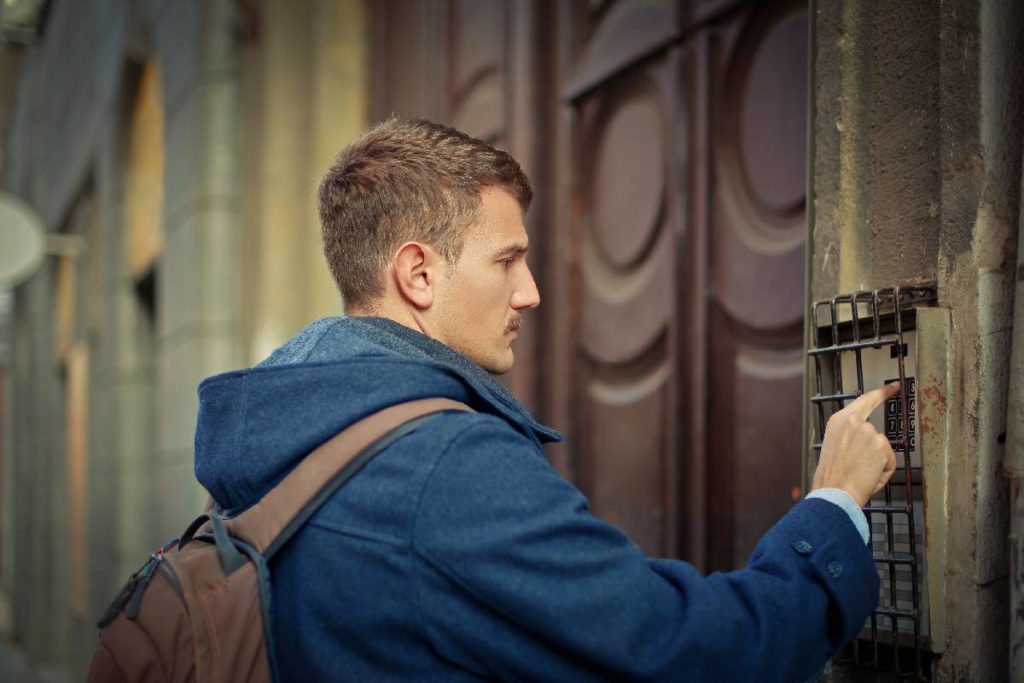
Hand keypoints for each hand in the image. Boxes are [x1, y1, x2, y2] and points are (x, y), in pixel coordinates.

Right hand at [811, 382, 899, 507]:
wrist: (833, 493)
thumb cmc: (831, 478)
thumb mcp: (834, 448)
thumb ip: (850, 438)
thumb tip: (866, 446)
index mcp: (839, 421)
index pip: (865, 401)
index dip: (882, 393)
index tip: (894, 387)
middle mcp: (854, 422)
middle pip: (875, 435)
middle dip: (872, 453)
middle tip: (856, 469)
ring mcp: (868, 432)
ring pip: (882, 450)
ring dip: (876, 464)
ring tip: (858, 474)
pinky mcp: (881, 445)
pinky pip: (889, 462)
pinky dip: (882, 473)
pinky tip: (867, 477)